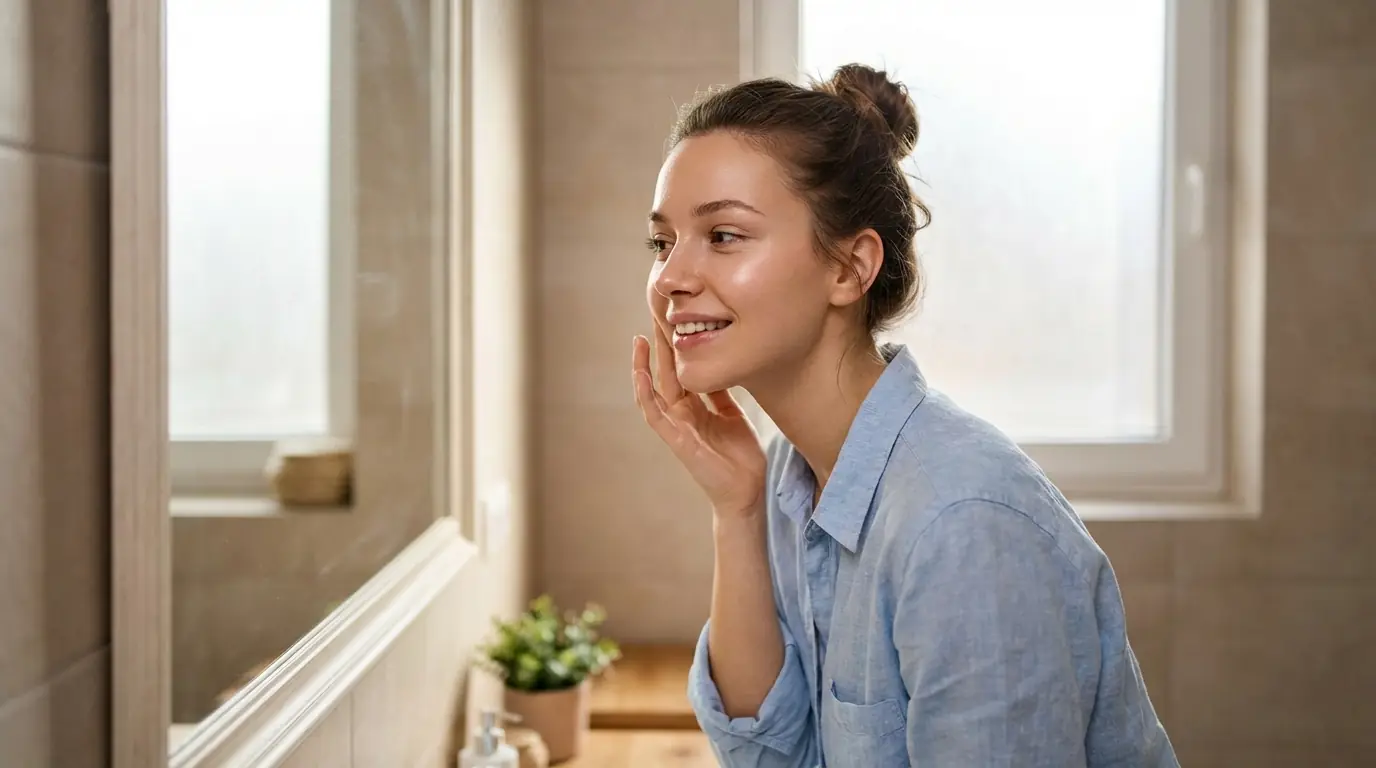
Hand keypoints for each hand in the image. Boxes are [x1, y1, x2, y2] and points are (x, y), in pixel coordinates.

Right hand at [631, 323, 766, 517]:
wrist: (747, 490)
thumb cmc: (740, 457)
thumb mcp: (733, 414)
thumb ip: (721, 393)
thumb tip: (718, 365)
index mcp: (695, 407)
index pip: (680, 370)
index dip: (676, 346)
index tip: (674, 319)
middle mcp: (681, 414)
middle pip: (666, 373)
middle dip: (661, 346)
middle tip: (655, 315)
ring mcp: (676, 426)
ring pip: (653, 390)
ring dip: (644, 365)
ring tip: (641, 340)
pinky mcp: (676, 440)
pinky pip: (654, 414)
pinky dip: (645, 394)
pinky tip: (641, 374)